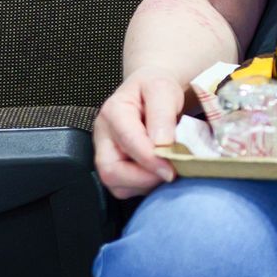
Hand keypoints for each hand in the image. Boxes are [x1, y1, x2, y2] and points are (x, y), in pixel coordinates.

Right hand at [94, 68, 187, 198]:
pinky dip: (143, 186)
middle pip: (111, 170)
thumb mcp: (163, 89)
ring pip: (116, 184)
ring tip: (167, 170)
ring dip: (144, 184)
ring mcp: (106, 153)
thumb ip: (162, 114)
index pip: (128, 141)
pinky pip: (124, 188)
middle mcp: (104, 135)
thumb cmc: (156, 88)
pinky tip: (158, 173)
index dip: (150, 159)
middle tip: (171, 173)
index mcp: (114, 112)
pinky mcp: (114, 166)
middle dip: (143, 178)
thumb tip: (161, 143)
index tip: (171, 168)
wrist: (152, 91)